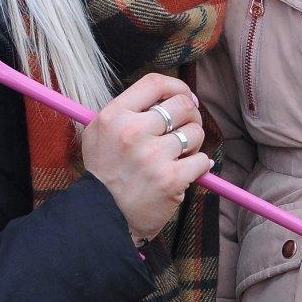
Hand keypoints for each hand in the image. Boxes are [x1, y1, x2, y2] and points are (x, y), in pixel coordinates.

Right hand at [82, 73, 211, 244]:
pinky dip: (199, 167)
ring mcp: (152, 155)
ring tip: (181, 156)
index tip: (185, 97)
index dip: (177, 86)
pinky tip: (187, 173)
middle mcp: (132, 131)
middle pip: (182, 105)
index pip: (155, 83)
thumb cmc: (104, 174)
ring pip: (195, 132)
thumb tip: (175, 97)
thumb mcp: (100, 133)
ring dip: (193, 144)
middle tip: (186, 129)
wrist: (101, 218)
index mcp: (114, 115)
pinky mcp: (170, 179)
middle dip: (191, 116)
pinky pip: (201, 161)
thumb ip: (128, 112)